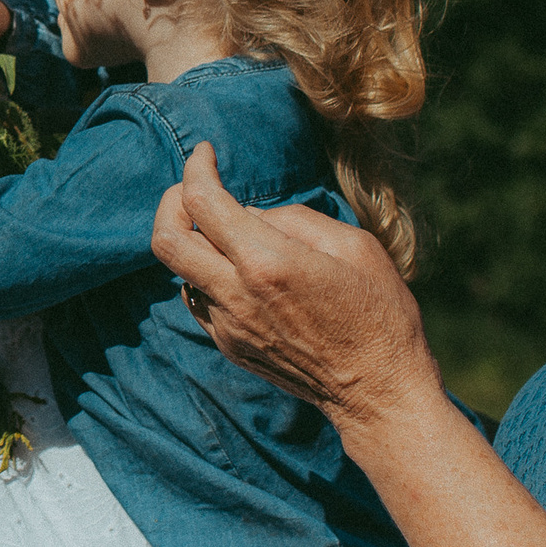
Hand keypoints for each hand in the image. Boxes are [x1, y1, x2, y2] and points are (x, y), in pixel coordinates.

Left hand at [150, 143, 437, 425]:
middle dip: (170, 202)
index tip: (206, 153)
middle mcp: (236, 295)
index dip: (196, 168)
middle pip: (165, 240)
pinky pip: (199, 300)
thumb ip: (294, 219)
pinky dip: (207, 274)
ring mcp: (228, 327)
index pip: (202, 203)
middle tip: (193, 187)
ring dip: (192, 242)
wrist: (379, 393)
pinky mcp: (230, 347)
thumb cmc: (379, 314)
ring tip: (228, 230)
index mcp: (267, 262)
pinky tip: (240, 269)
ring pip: (179, 271)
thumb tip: (251, 213)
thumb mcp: (353, 246)